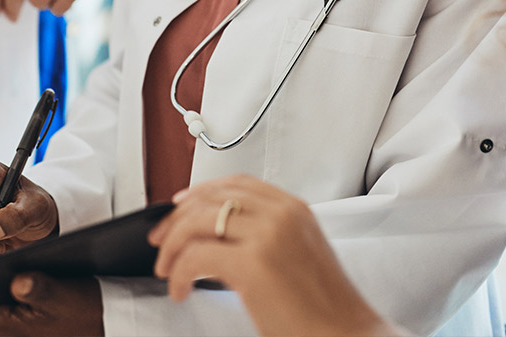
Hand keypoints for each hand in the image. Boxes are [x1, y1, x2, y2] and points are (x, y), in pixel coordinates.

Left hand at [148, 176, 397, 336]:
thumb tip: (220, 234)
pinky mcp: (253, 264)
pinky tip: (180, 290)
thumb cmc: (324, 307)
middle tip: (161, 241)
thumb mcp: (300, 252)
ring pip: (197, 222)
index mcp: (293, 208)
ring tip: (168, 271)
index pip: (236, 184)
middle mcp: (281, 214)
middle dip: (176, 218)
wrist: (344, 335)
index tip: (179, 207)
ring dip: (173, 246)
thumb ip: (268, 233)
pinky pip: (196, 256)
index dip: (200, 193)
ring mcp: (268, 236)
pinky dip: (179, 274)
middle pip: (211, 198)